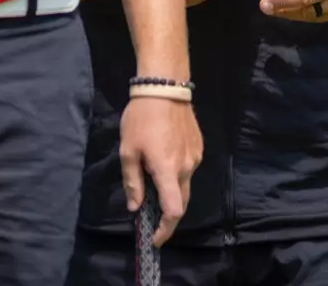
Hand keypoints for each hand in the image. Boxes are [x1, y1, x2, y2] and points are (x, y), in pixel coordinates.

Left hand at [119, 96, 201, 246]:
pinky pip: (188, 169)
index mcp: (168, 171)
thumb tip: (135, 206)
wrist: (165, 88)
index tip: (155, 239)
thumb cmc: (141, 119)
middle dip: (168, 216)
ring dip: (172, 192)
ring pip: (185, 185)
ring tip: (154, 184)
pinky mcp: (198, 147)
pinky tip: (164, 163)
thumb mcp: (128, 151)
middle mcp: (187, 168)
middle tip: (153, 219)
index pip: (173, 211)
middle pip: (181, 202)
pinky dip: (177, 175)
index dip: (165, 230)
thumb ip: (133, 182)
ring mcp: (195, 157)